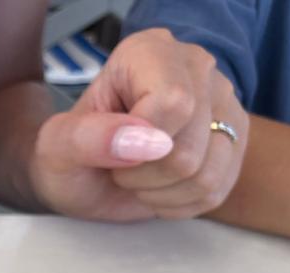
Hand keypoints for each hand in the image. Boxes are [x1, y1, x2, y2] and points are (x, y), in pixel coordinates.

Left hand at [29, 29, 248, 221]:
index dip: (139, 143)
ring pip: (207, 174)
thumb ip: (85, 138)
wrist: (82, 181)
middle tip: (120, 164)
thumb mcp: (55, 147)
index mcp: (149, 52)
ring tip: (138, 175)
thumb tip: (146, 142)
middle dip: (143, 173)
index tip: (112, 148)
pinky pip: (216, 191)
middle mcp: (196, 69)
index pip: (173, 102)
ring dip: (160, 191)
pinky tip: (157, 187)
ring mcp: (223, 106)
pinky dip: (178, 203)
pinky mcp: (234, 143)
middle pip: (189, 147)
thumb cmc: (69, 157)